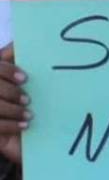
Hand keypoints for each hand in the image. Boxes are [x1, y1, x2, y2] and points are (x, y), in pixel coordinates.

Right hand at [0, 44, 28, 163]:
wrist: (17, 137)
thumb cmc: (14, 102)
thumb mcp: (12, 80)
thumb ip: (10, 60)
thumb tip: (18, 42)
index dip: (6, 71)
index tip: (24, 78)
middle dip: (10, 92)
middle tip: (27, 99)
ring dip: (12, 110)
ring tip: (29, 114)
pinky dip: (10, 125)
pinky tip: (24, 126)